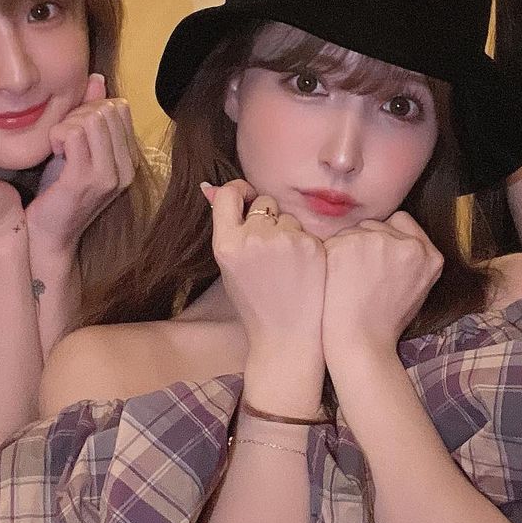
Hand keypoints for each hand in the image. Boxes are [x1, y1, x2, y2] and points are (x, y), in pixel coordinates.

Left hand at [25, 73, 138, 253]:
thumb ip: (91, 115)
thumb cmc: (59, 191)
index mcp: (129, 160)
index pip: (119, 108)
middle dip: (78, 114)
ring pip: (91, 119)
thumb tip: (97, 80)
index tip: (74, 128)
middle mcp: (125, 168)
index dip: (92, 108)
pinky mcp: (85, 180)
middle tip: (63, 137)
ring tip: (58, 145)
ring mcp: (108, 175)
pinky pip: (73, 134)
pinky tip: (53, 150)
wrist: (48, 235)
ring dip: (67, 124)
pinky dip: (57, 134)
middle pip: (106, 110)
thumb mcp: (79, 150)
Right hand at [204, 179, 326, 364]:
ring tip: (285, 264)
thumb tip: (211, 188)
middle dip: (267, 216)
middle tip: (268, 247)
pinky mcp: (310, 245)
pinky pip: (305, 230)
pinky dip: (303, 244)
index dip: (239, 191)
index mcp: (226, 244)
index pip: (229, 194)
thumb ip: (225, 228)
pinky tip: (301, 268)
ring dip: (286, 231)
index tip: (246, 197)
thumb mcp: (228, 266)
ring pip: (287, 215)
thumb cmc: (255, 302)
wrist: (287, 335)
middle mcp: (253, 238)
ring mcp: (284, 240)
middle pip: (263, 202)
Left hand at [321, 211, 442, 363]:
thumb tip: (390, 234)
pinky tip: (333, 279)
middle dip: (364, 242)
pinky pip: (333, 240)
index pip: (401, 220)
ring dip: (346, 247)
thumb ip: (410, 257)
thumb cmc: (384, 321)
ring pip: (352, 230)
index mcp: (429, 255)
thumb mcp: (416, 287)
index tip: (376, 256)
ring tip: (347, 280)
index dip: (386, 235)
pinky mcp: (348, 243)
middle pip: (374, 224)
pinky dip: (329, 256)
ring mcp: (377, 241)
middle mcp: (407, 245)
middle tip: (360, 275)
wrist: (360, 342)